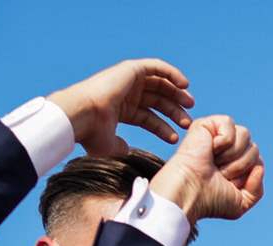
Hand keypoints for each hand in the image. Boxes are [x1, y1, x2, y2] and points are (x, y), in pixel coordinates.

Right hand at [46, 59, 193, 155]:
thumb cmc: (91, 134)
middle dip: (174, 110)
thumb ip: (119, 147)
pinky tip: (184, 85)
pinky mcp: (131, 69)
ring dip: (176, 93)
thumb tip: (126, 150)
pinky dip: (172, 73)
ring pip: (159, 84)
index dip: (163, 127)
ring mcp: (127, 80)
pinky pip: (157, 67)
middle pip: (157, 101)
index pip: (148, 117)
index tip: (176, 137)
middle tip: (187, 121)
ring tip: (189, 104)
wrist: (82, 116)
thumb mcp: (108, 145)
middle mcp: (125, 94)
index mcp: (120, 110)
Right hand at [150, 115, 264, 222]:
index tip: (229, 184)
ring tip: (214, 163)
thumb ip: (257, 190)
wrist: (190, 193)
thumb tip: (259, 167)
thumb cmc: (210, 201)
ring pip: (245, 135)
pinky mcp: (206, 124)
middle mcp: (226, 150)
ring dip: (232, 154)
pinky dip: (223, 139)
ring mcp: (216, 136)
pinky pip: (229, 123)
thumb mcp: (241, 203)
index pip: (258, 161)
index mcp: (234, 165)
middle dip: (241, 166)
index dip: (248, 174)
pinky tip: (210, 149)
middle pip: (254, 149)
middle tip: (220, 174)